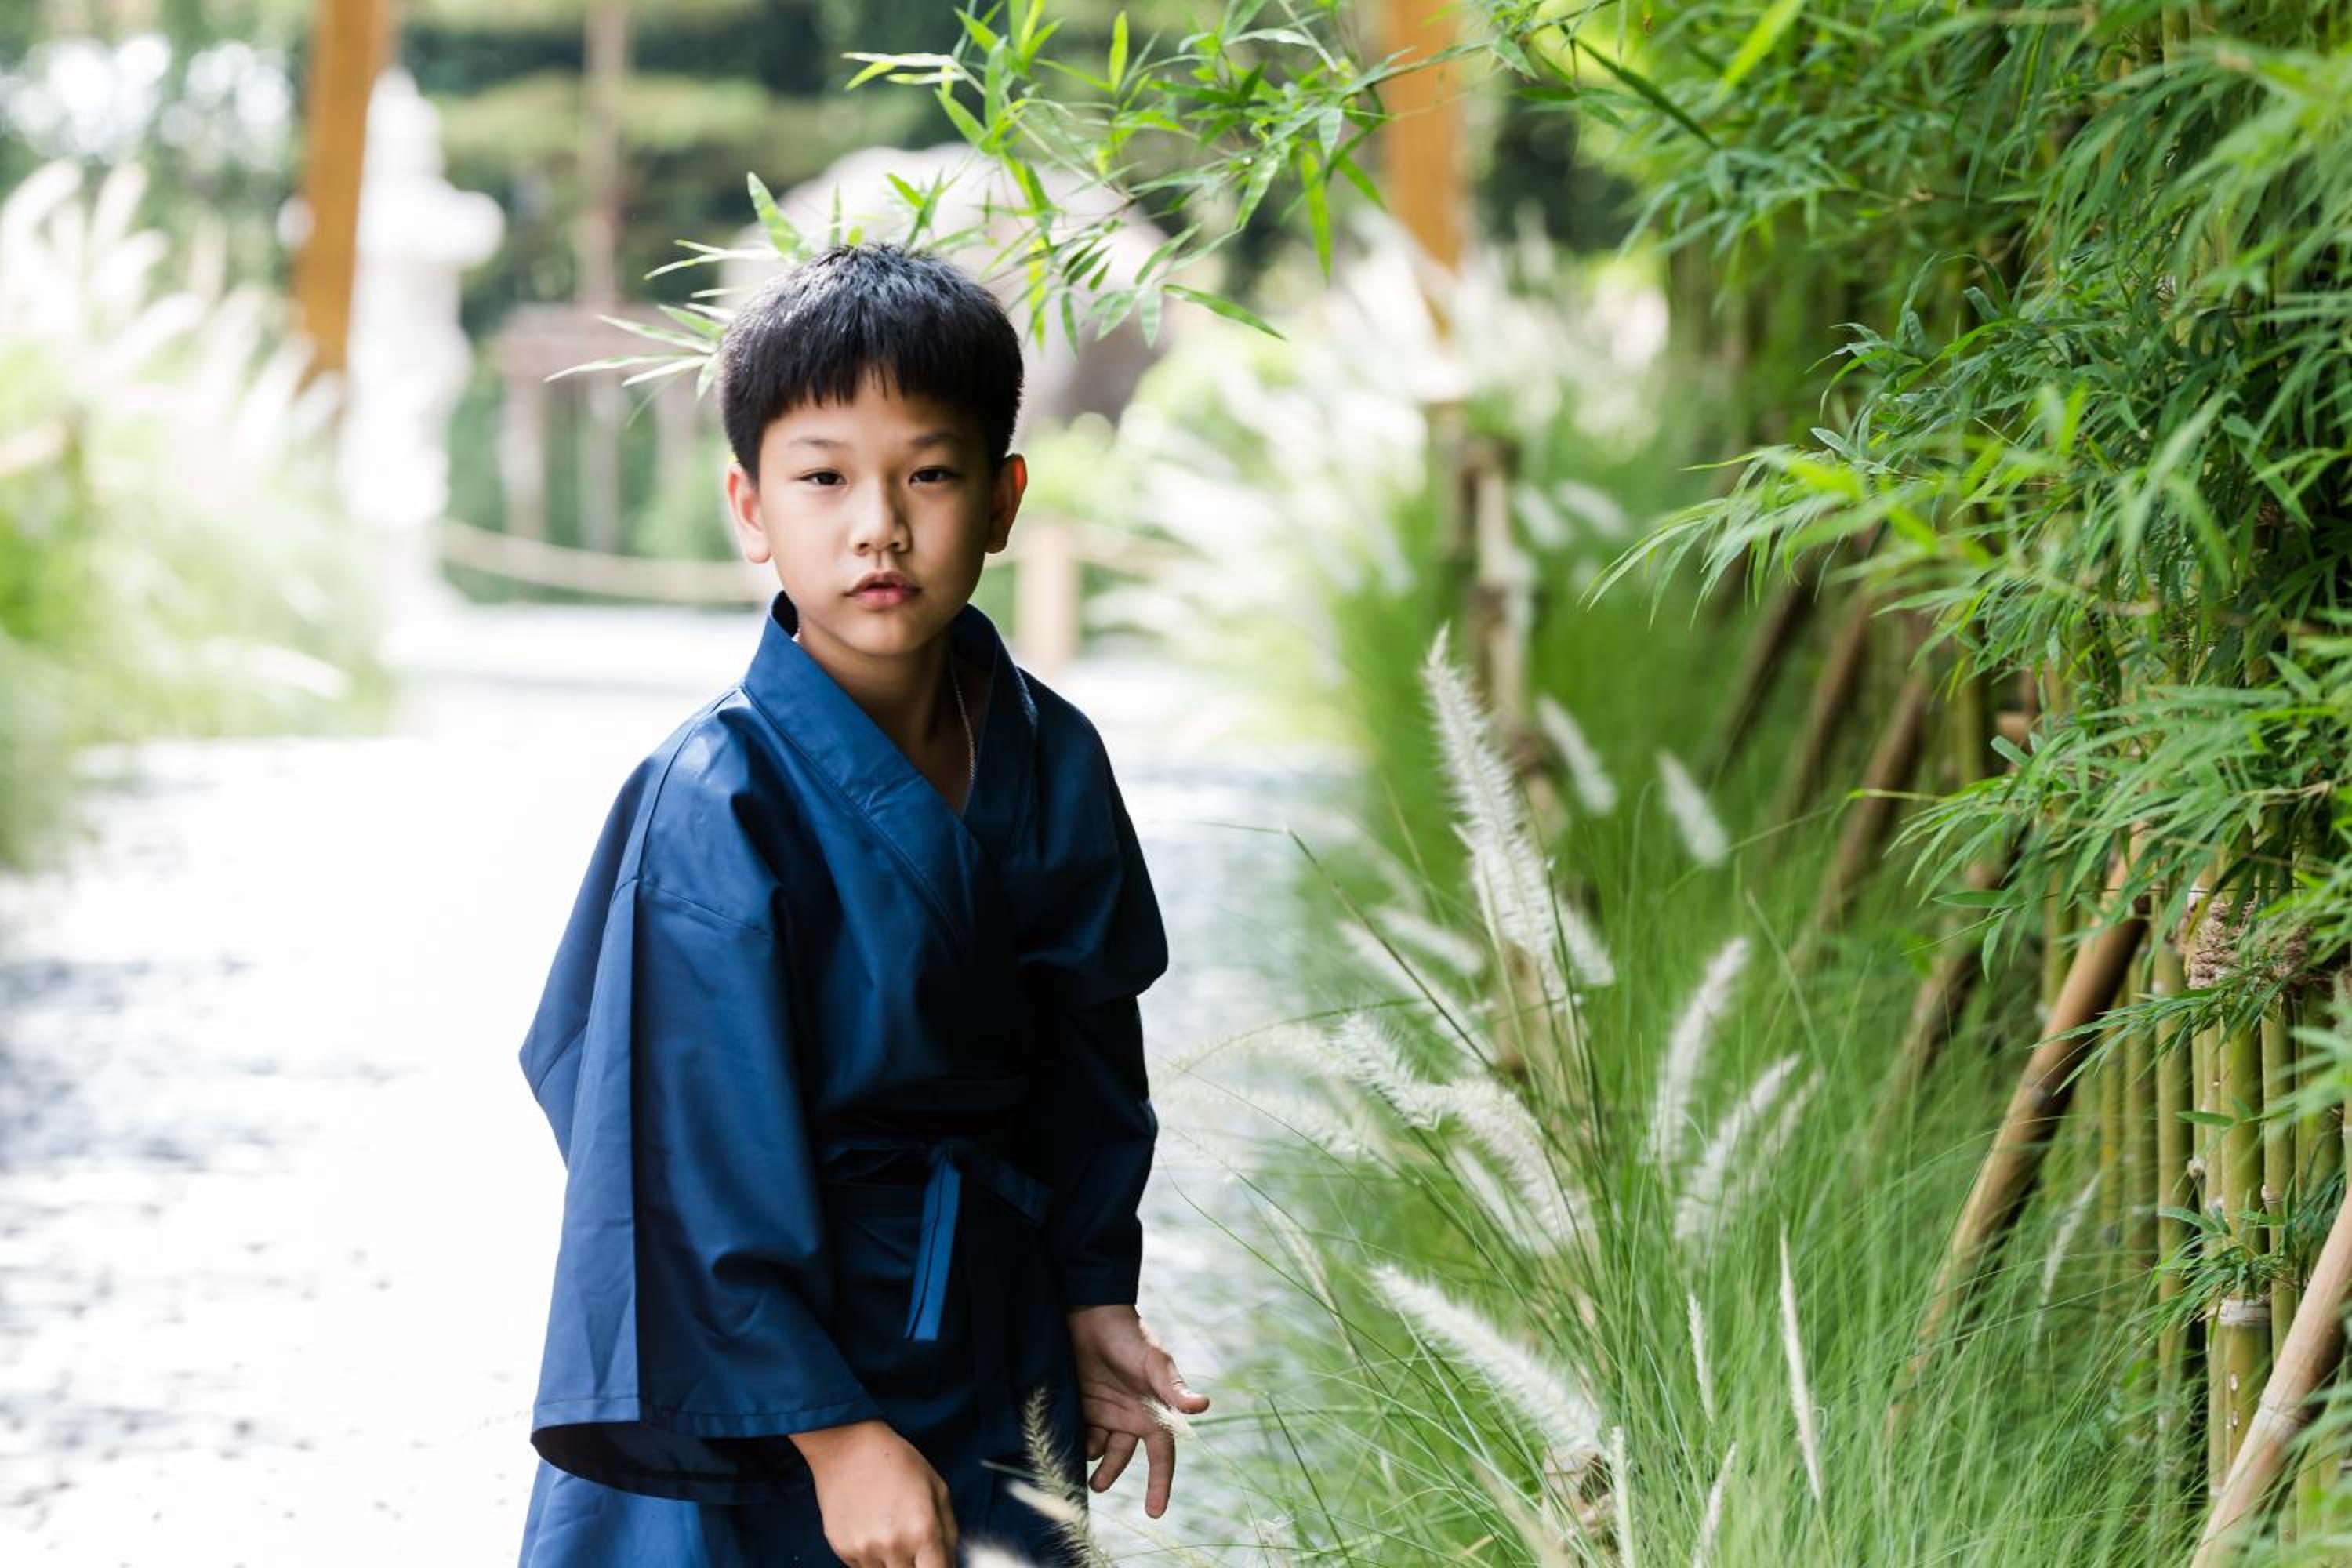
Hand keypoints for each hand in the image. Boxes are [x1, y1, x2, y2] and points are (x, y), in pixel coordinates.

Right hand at [789, 1418, 958, 1567]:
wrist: (848, 1447)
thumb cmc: (896, 1462)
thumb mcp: (937, 1488)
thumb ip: (949, 1532)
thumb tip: (950, 1563)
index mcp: (923, 1530)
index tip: (936, 1562)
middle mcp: (894, 1546)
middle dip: (917, 1565)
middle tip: (914, 1543)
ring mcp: (865, 1550)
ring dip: (893, 1563)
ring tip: (891, 1531)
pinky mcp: (843, 1550)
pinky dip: (872, 1558)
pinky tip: (872, 1528)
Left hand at [1065, 1303, 1210, 1518]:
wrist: (1092, 1313)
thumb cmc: (1131, 1336)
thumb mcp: (1155, 1362)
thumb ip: (1174, 1388)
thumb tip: (1203, 1406)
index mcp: (1153, 1413)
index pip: (1162, 1456)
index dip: (1160, 1484)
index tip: (1155, 1513)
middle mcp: (1129, 1418)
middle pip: (1122, 1459)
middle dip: (1109, 1474)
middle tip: (1097, 1485)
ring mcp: (1103, 1413)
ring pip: (1097, 1450)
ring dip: (1088, 1457)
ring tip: (1077, 1452)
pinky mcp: (1081, 1406)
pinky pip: (1077, 1433)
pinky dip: (1072, 1440)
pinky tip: (1064, 1436)